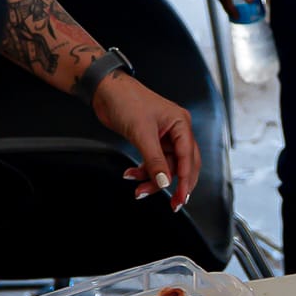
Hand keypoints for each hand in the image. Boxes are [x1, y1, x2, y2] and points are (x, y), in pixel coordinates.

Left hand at [92, 73, 201, 210]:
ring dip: (152, 179)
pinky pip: (153, 163)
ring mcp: (163, 136)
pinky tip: (131, 174)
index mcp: (181, 123)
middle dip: (174, 184)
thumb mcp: (142, 133)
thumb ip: (154, 160)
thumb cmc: (127, 100)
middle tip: (172, 204)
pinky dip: (143, 171)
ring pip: (165, 166)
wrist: (106, 91)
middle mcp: (176, 130)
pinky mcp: (151, 141)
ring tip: (139, 189)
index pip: (189, 157)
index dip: (185, 181)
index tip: (181, 199)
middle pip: (182, 164)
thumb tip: (164, 181)